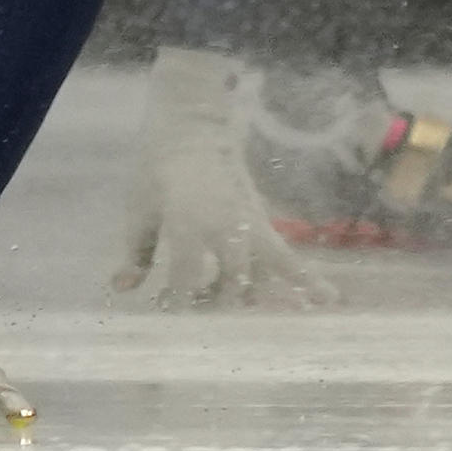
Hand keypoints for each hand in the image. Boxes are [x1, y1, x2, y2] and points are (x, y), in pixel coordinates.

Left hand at [116, 48, 332, 307]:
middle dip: (216, 304)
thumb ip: (135, 253)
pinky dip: (307, 279)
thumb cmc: (157, 170)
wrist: (192, 129)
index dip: (176, 301)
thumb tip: (122, 289)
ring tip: (273, 321)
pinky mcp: (262, 222)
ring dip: (260, 299)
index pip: (186, 276)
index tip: (164, 311)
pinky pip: (287, 256)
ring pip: (266, 272)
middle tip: (198, 309)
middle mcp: (224, 225)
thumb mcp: (139, 209)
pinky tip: (330, 299)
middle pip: (231, 282)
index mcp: (188, 221)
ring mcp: (248, 223)